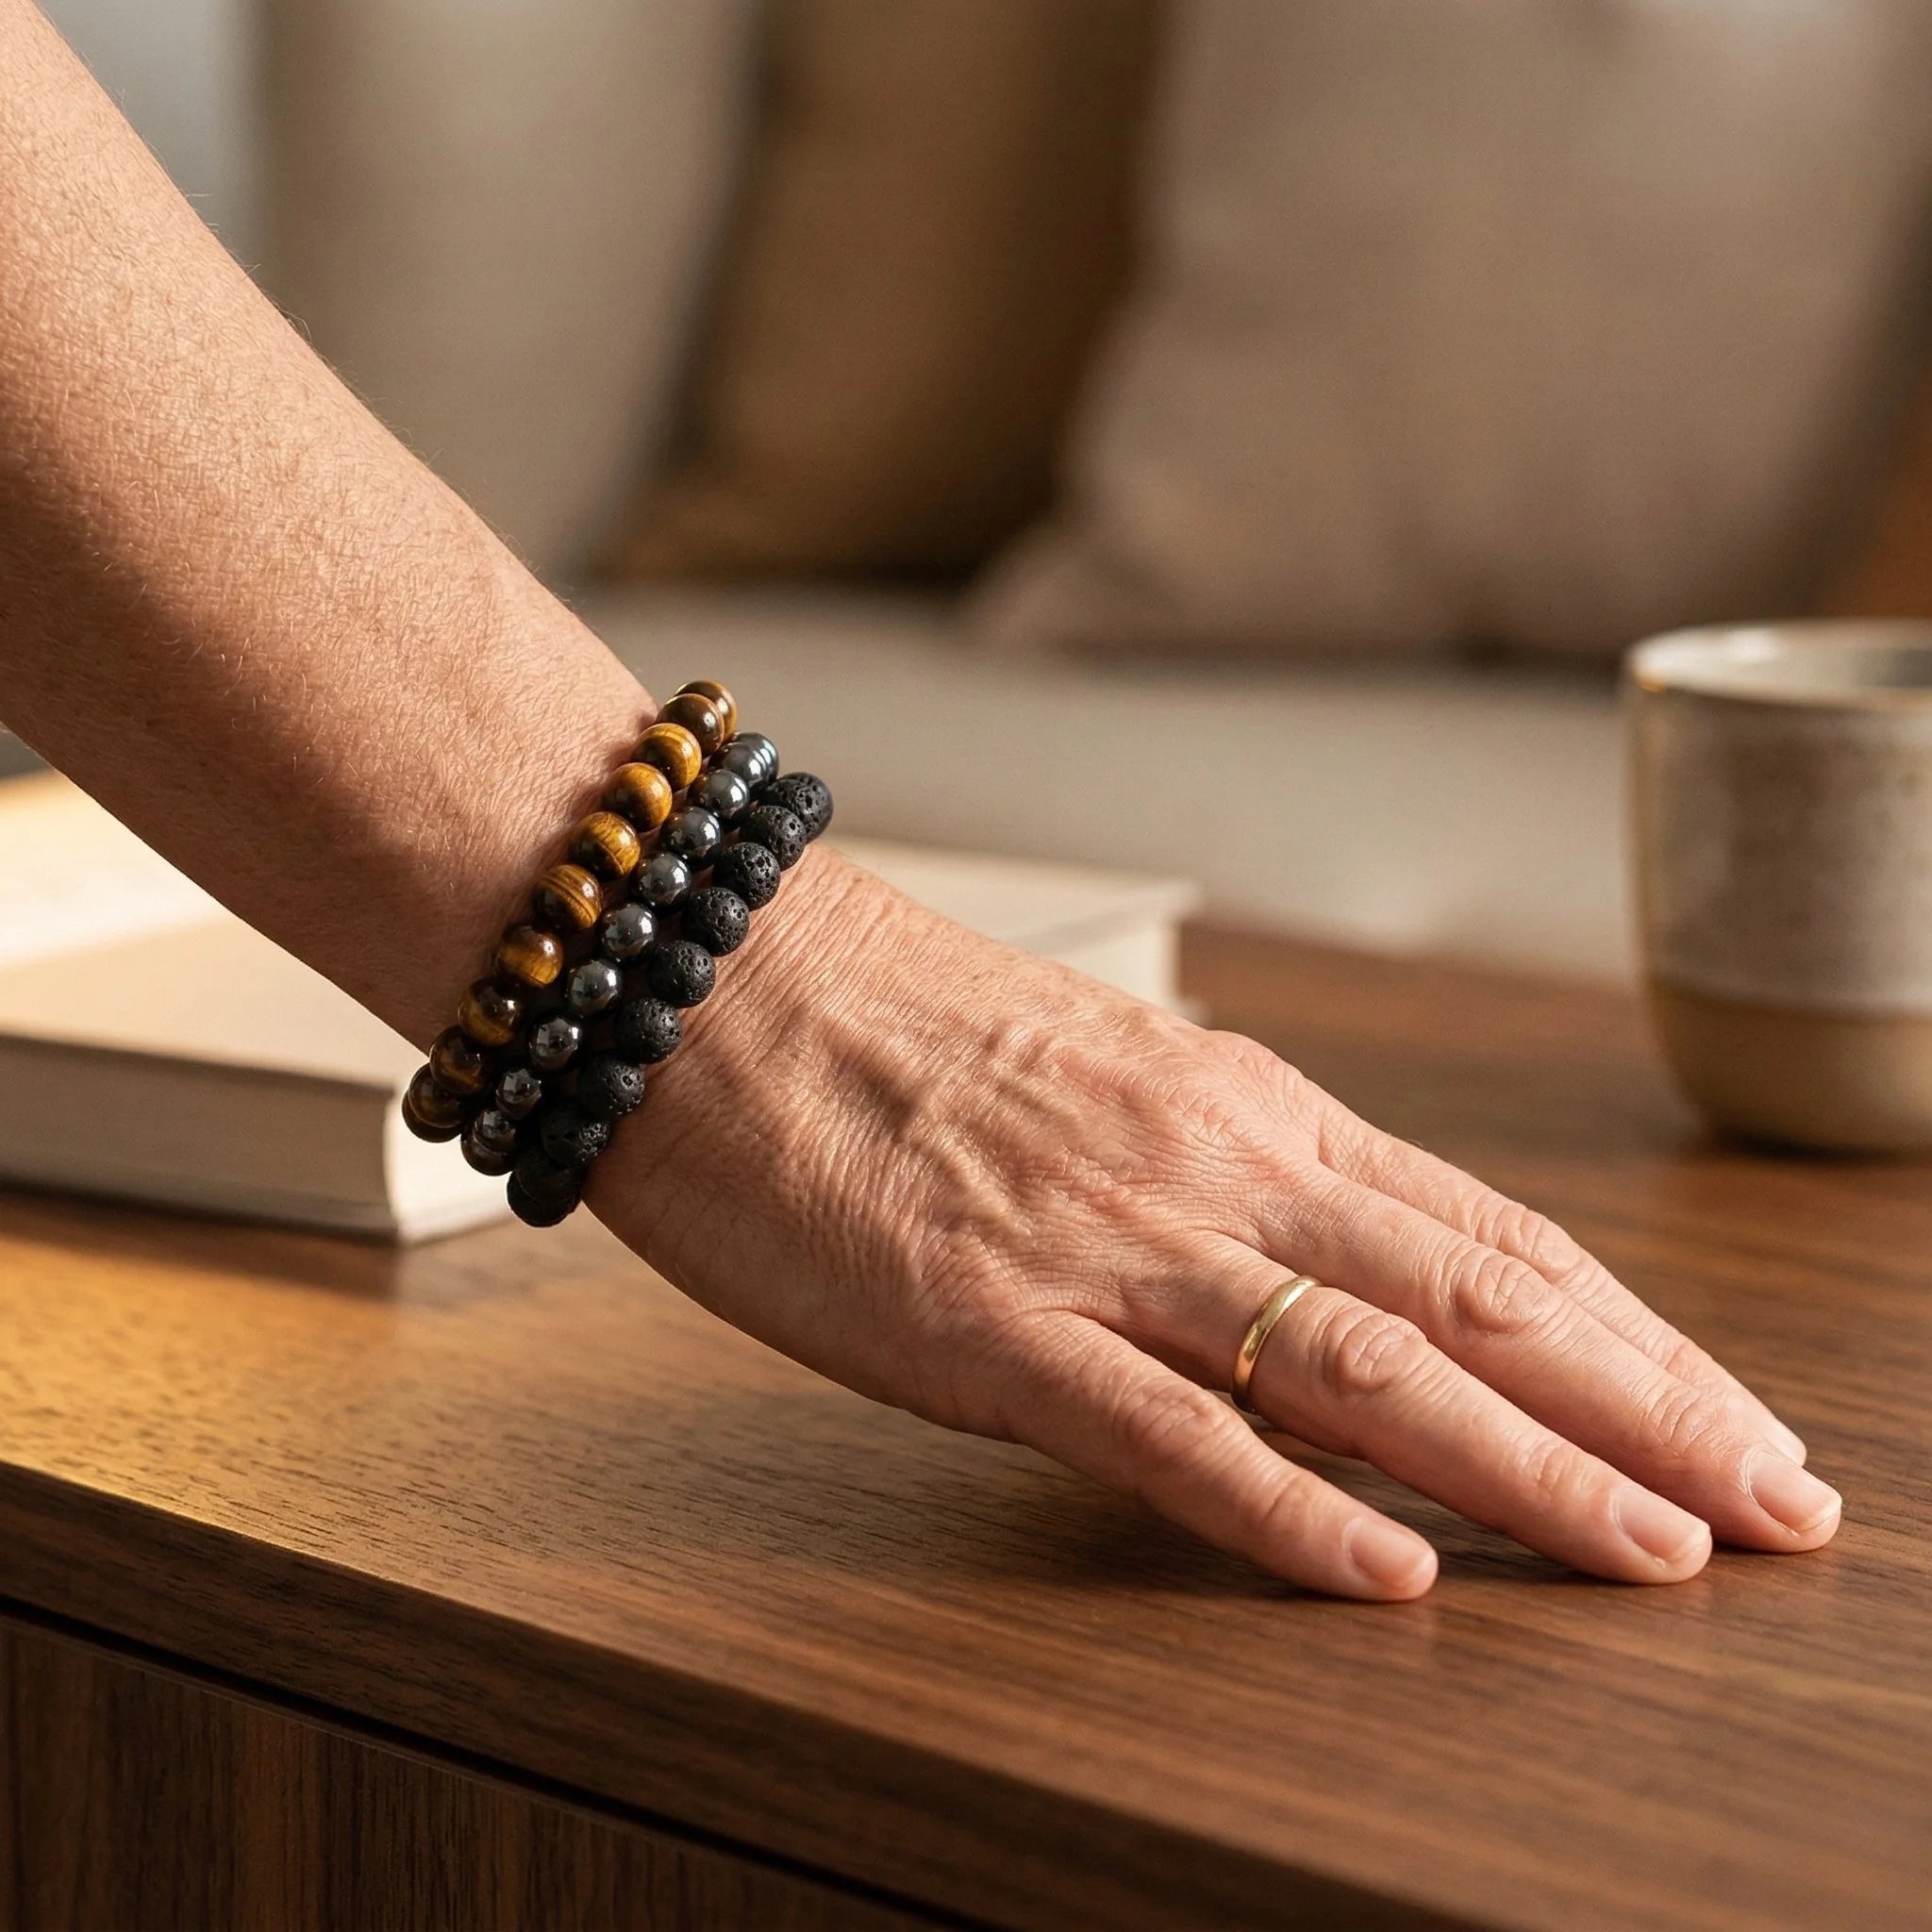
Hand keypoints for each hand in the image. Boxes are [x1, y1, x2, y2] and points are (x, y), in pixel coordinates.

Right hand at [594, 852, 1839, 1599]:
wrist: (706, 970)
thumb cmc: (885, 1017)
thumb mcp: (1102, 1073)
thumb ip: (1220, 1163)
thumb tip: (1323, 1249)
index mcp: (1242, 1105)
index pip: (1488, 1234)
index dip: (1632, 1335)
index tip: (1736, 1416)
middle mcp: (1210, 1165)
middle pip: (1476, 1299)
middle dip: (1648, 1410)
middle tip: (1785, 1508)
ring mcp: (1104, 1244)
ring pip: (1362, 1364)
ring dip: (1532, 1467)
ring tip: (1668, 1555)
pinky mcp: (982, 1321)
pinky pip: (1159, 1429)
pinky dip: (1284, 1507)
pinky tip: (1390, 1574)